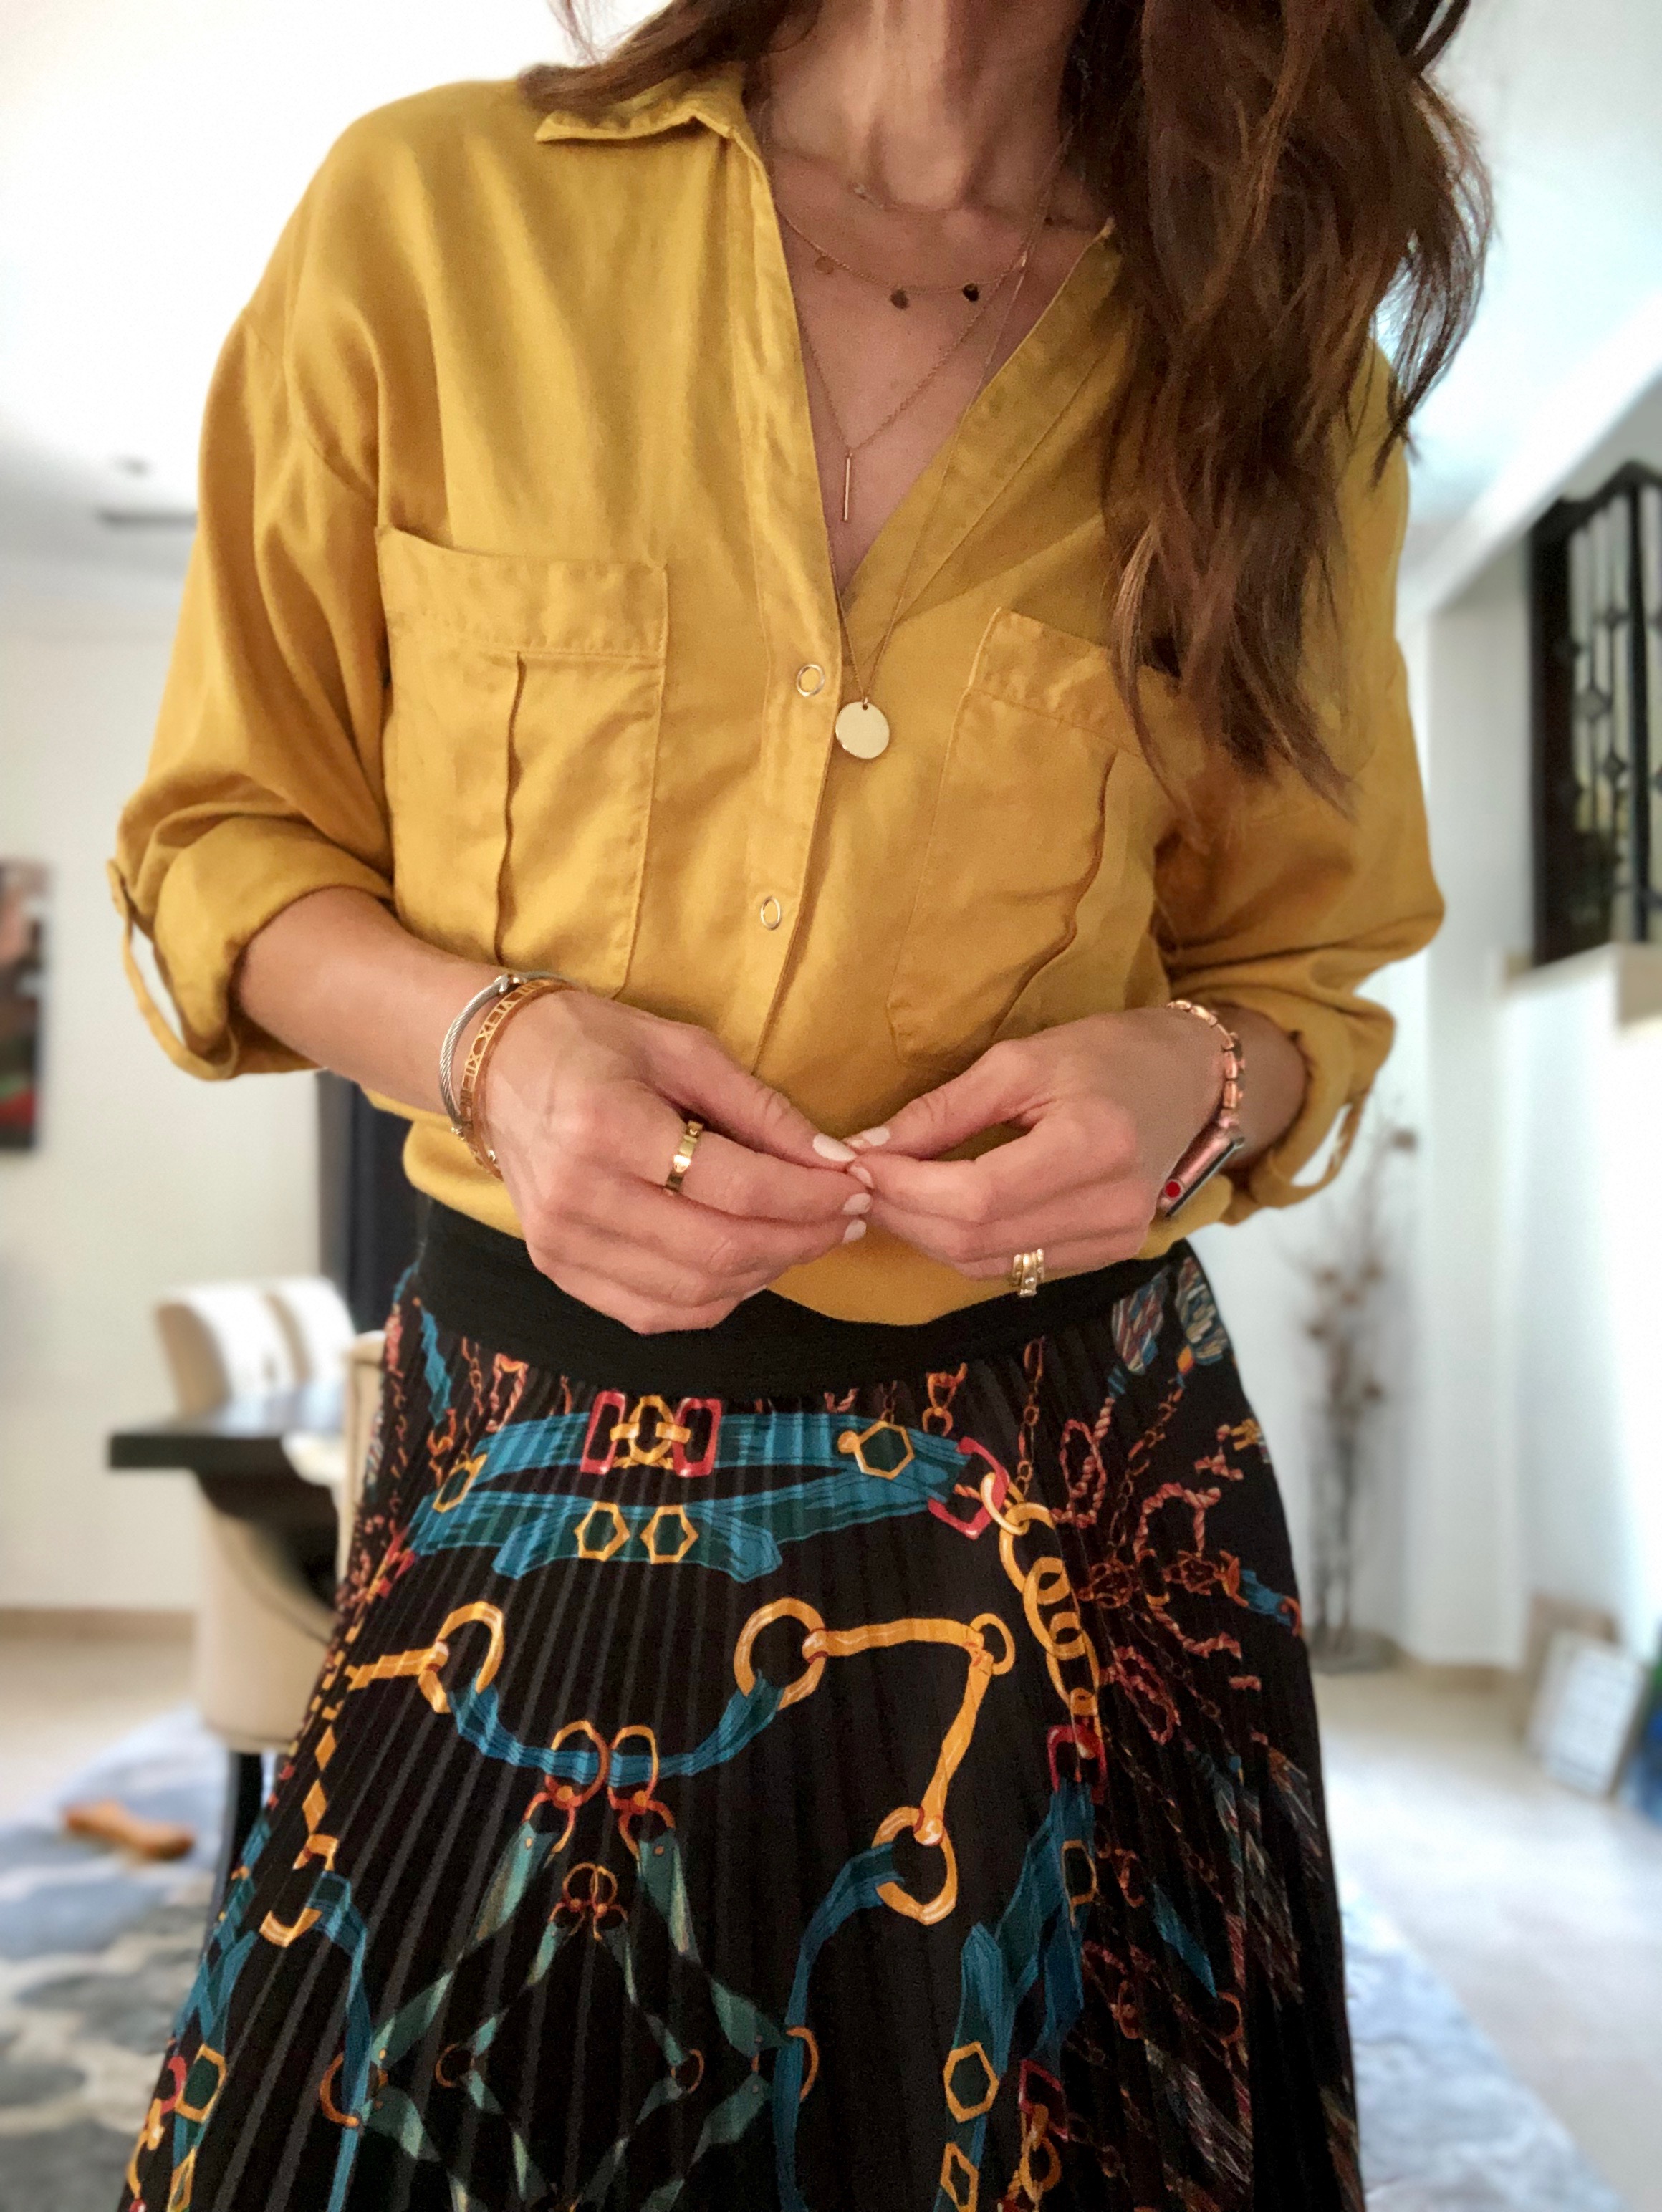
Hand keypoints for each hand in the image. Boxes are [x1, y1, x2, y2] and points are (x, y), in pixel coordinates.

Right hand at [481, 993, 867, 1331]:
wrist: (495, 1065)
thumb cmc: (594, 1043)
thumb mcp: (683, 1051)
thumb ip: (760, 1111)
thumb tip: (833, 1161)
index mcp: (609, 1128)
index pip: (736, 1187)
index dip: (810, 1197)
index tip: (856, 1187)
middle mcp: (581, 1197)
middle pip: (720, 1250)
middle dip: (802, 1241)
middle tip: (848, 1219)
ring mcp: (562, 1244)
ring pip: (694, 1294)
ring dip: (767, 1273)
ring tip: (806, 1239)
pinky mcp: (557, 1269)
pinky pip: (653, 1312)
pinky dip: (715, 1299)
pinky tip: (748, 1264)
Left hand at [849, 1008, 1231, 1281]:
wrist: (1187, 1082)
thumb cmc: (1105, 1055)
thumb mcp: (1021, 1060)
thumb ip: (943, 1109)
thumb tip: (867, 1149)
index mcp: (1094, 1146)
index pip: (977, 1195)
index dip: (905, 1187)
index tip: (856, 1163)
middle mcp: (1111, 1208)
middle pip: (976, 1239)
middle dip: (903, 1214)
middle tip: (859, 1181)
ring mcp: (1113, 1241)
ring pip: (986, 1265)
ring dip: (924, 1235)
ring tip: (888, 1194)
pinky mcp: (1106, 1256)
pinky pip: (1012, 1268)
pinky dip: (962, 1245)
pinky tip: (935, 1212)